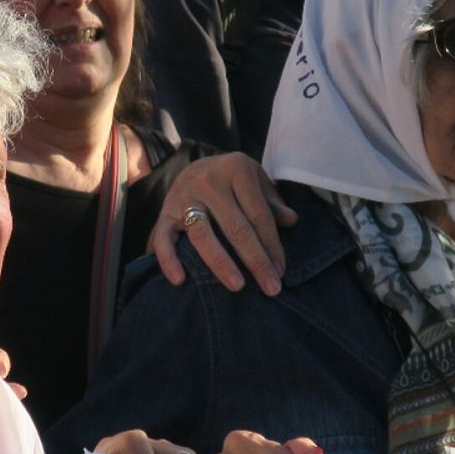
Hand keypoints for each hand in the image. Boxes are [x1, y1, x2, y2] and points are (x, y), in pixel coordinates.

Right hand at [149, 153, 297, 294]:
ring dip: (221, 263)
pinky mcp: (164, 213)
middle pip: (236, 228)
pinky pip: (163, 239)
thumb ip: (272, 201)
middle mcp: (209, 181)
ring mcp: (184, 197)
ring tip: (237, 286)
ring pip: (203, 235)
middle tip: (271, 288)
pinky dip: (168, 260)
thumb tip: (291, 221)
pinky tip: (180, 281)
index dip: (272, 245)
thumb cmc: (230, 179)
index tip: (280, 272)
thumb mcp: (255, 179)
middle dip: (256, 261)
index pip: (259, 215)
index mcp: (236, 169)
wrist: (191, 165)